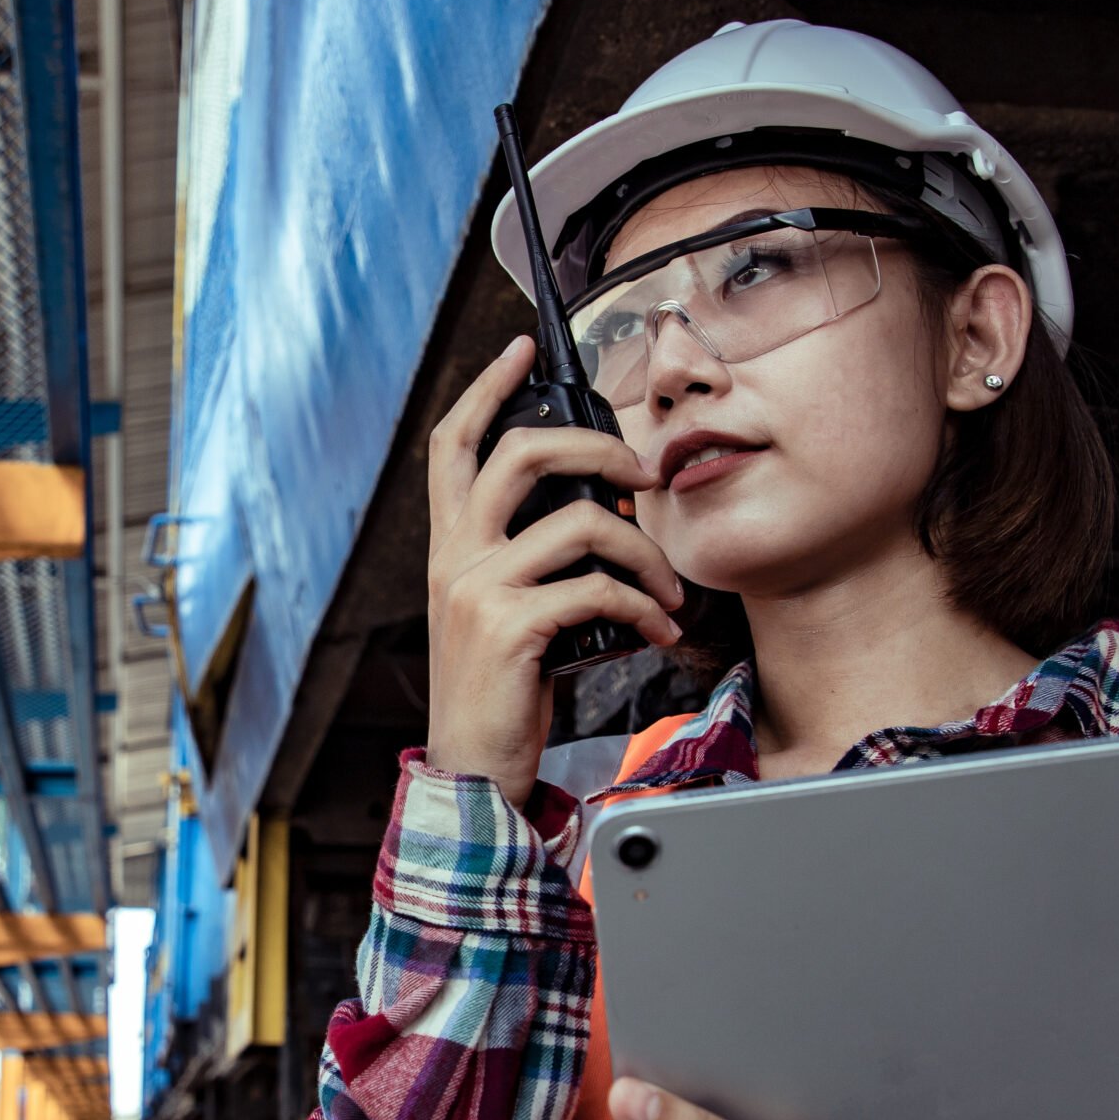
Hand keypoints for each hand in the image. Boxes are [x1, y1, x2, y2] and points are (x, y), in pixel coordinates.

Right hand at [423, 337, 683, 806]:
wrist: (472, 769)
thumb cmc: (501, 693)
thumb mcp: (503, 613)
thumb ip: (529, 560)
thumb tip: (604, 517)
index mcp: (449, 548)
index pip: (452, 446)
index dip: (485, 389)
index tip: (522, 350)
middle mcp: (454, 559)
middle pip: (520, 453)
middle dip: (597, 446)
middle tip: (641, 473)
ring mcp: (477, 590)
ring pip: (580, 524)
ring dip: (645, 554)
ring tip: (669, 589)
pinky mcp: (510, 628)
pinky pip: (597, 590)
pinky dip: (643, 609)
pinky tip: (659, 631)